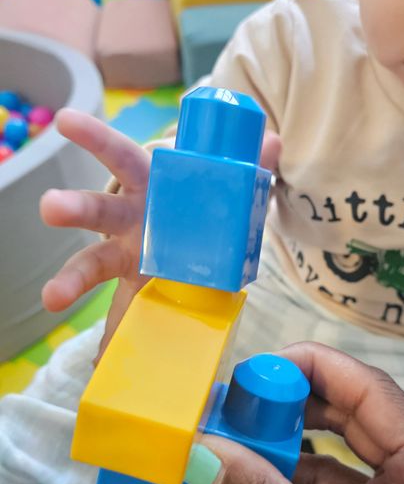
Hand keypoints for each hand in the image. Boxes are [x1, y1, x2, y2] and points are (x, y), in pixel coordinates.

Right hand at [40, 108, 281, 359]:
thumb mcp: (220, 185)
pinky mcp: (133, 290)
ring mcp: (125, 256)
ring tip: (52, 299)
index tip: (65, 122)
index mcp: (147, 184)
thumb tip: (273, 140)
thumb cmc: (195, 203)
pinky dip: (110, 339)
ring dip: (70, 280)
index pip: (119, 154)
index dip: (95, 136)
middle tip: (50, 208)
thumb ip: (244, 167)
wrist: (192, 238)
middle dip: (72, 207)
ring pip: (92, 263)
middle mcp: (127, 217)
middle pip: (96, 210)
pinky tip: (99, 361)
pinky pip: (118, 315)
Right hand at [186, 342, 403, 483]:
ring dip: (292, 448)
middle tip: (240, 400)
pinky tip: (257, 481)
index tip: (259, 366)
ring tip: (240, 436)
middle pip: (360, 422)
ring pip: (344, 461)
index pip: (378, 396)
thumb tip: (208, 453)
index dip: (317, 370)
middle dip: (298, 407)